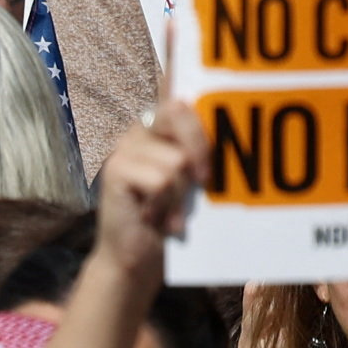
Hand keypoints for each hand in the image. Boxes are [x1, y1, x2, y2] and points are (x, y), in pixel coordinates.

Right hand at [97, 103, 203, 269]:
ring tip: (172, 212)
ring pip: (176, 159)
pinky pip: (161, 180)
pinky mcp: (116, 170)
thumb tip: (231, 129)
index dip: (190, 87)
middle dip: (200, 146)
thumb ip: (199, 154)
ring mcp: (124, 149)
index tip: (204, 100)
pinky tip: (159, 220)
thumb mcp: (191, 182)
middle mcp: (139, 131)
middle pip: (179, 111)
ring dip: (181, 195)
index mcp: (159, 129)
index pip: (178, 97)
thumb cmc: (170, 220)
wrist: (136, 260)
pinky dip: (168, 205)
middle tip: (203, 180)